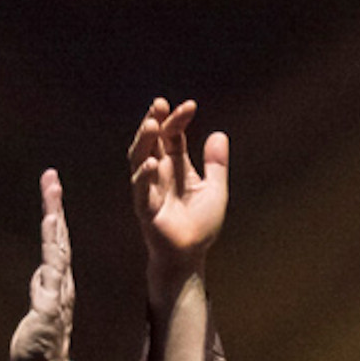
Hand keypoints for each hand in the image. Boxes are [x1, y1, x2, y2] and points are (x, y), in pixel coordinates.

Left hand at [11, 169, 73, 360]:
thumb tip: (41, 273)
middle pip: (58, 238)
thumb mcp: (36, 310)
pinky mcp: (49, 307)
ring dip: (54, 220)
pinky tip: (51, 230)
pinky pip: (51, 273)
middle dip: (54, 206)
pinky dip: (52, 249)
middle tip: (51, 177)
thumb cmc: (39, 345)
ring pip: (56, 249)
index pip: (56, 243)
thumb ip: (41, 289)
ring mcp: (57, 294)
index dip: (54, 215)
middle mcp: (62, 283)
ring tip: (52, 194)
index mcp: (58, 283)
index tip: (51, 188)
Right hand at [128, 98, 228, 284]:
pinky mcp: (146, 209)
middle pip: (152, 141)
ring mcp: (149, 189)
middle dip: (154, 121)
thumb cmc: (199, 226)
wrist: (189, 257)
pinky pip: (141, 189)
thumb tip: (219, 134)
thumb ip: (216, 164)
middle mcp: (159, 173)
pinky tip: (152, 162)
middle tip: (159, 103)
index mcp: (175, 166)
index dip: (178, 120)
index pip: (173, 136)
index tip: (190, 106)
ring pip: (140, 159)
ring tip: (151, 124)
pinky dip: (145, 175)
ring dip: (144, 141)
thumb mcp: (215, 190)